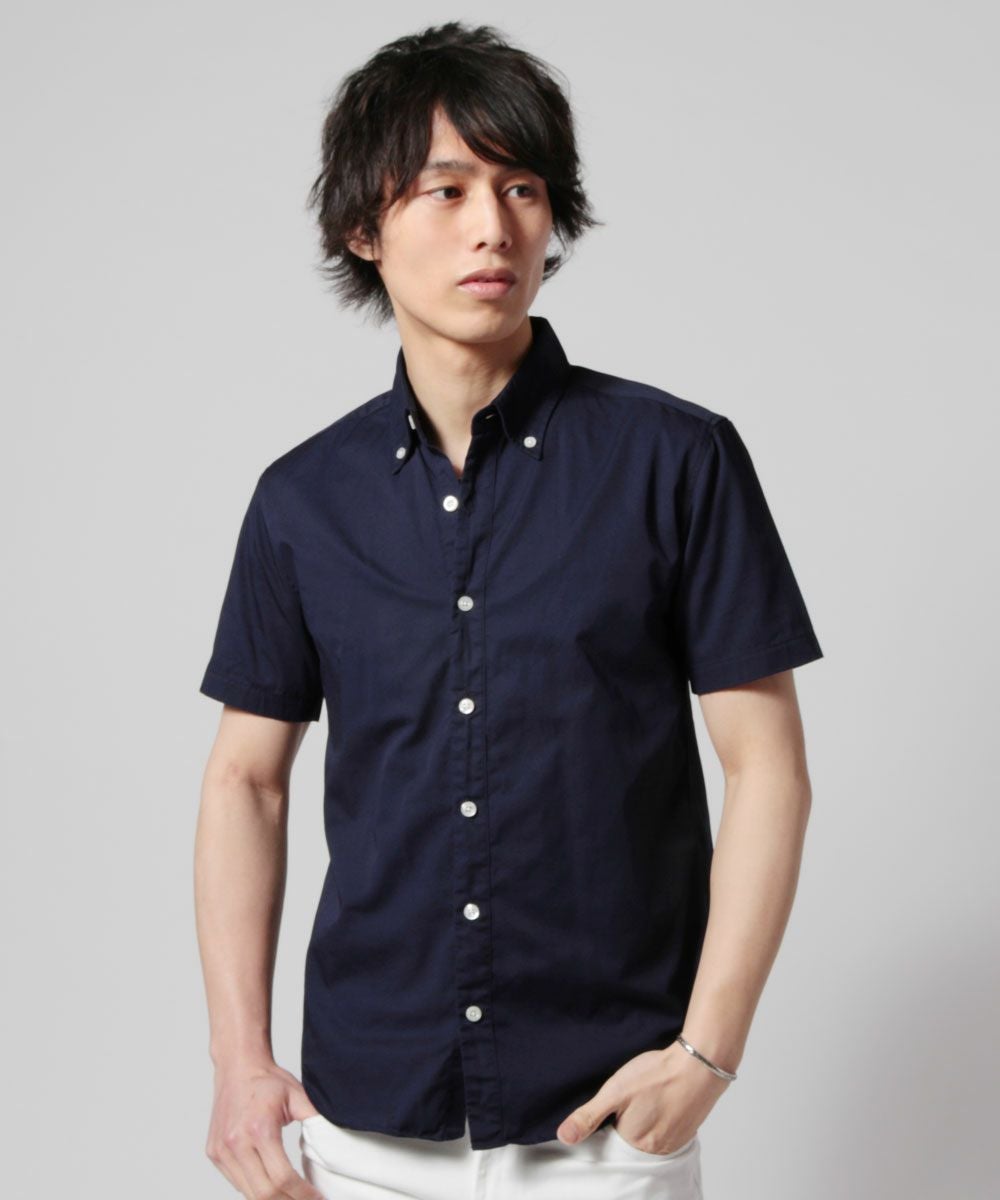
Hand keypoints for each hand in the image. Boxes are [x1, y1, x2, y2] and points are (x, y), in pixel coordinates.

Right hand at [206, 1058, 324, 1198]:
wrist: (237, 1066)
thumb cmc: (267, 1081)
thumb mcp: (298, 1096)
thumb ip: (316, 1120)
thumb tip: (335, 1143)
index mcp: (259, 1130)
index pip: (282, 1178)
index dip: (302, 1194)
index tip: (317, 1198)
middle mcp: (236, 1143)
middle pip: (264, 1193)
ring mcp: (222, 1151)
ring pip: (249, 1193)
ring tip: (293, 1197)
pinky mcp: (214, 1154)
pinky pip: (237, 1183)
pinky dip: (256, 1190)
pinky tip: (272, 1187)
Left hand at [555, 1043, 731, 1154]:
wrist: (698, 1064)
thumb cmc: (657, 1074)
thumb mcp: (615, 1090)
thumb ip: (589, 1116)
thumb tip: (563, 1137)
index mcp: (633, 1142)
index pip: (610, 1142)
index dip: (608, 1122)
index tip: (613, 1105)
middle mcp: (655, 1150)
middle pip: (630, 1141)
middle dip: (627, 1122)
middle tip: (633, 1098)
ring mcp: (674, 1143)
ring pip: (649, 1137)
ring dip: (645, 1121)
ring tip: (647, 1098)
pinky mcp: (687, 1133)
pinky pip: (666, 1133)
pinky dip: (661, 1121)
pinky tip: (661, 1101)